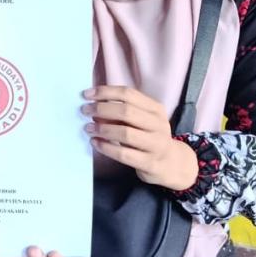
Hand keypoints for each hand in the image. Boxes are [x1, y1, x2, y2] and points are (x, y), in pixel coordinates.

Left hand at [82, 86, 197, 190]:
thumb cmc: (149, 137)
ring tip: (88, 128)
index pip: (128, 94)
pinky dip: (106, 147)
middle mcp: (158, 124)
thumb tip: (94, 106)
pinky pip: (124, 154)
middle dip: (101, 109)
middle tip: (85, 111)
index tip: (86, 94)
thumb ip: (122, 112)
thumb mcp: (141, 121)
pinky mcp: (150, 163)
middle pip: (126, 111)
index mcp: (156, 109)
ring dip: (103, 129)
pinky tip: (95, 143)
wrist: (170, 163)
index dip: (105, 92)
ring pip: (126, 133)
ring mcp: (156, 144)